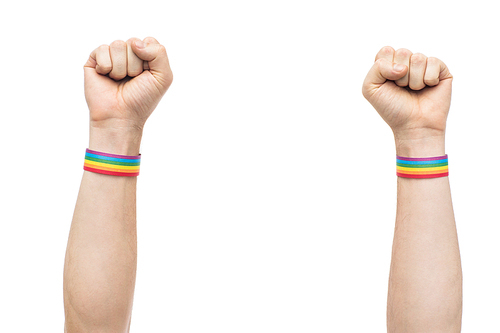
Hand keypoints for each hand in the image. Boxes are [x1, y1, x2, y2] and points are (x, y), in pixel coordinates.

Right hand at [84, 37, 172, 153]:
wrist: (121, 116)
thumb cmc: (142, 99)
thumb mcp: (163, 77)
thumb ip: (159, 53)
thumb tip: (135, 42)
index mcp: (146, 56)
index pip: (148, 41)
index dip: (149, 59)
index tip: (146, 76)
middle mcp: (129, 54)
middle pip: (133, 42)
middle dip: (134, 65)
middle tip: (131, 81)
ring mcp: (111, 56)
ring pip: (118, 45)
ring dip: (120, 68)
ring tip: (118, 80)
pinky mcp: (95, 59)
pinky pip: (102, 49)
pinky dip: (106, 67)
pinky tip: (106, 77)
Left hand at [362, 47, 451, 155]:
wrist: (413, 125)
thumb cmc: (392, 108)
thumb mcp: (370, 88)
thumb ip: (376, 68)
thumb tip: (402, 65)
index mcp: (389, 65)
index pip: (386, 51)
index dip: (386, 67)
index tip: (388, 83)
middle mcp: (407, 63)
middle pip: (402, 52)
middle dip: (400, 76)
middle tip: (402, 89)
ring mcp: (424, 65)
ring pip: (417, 58)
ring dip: (414, 80)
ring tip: (415, 90)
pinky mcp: (440, 70)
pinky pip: (433, 62)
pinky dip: (428, 79)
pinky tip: (428, 87)